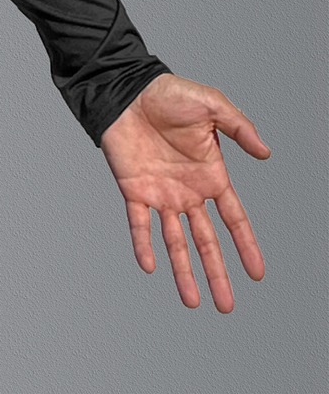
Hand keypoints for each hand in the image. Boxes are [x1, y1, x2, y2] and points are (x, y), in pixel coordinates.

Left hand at [100, 71, 268, 311]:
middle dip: (217, 273)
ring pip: (175, 241)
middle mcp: (187, 191)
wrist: (127, 88)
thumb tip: (266, 153)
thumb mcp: (212, 105)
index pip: (233, 218)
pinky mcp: (133, 188)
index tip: (257, 273)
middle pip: (206, 241)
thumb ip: (239, 127)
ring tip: (193, 302)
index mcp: (210, 175)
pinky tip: (150, 266)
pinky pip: (138, 223)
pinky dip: (143, 244)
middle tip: (226, 305)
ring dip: (183, 271)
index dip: (246, 245)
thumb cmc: (169, 93)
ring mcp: (160, 193)